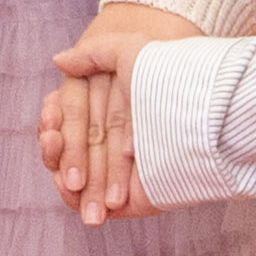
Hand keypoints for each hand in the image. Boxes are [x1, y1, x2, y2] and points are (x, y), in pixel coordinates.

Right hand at [38, 1, 196, 225]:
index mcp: (115, 113)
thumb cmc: (170, 76)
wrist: (206, 111)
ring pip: (80, 179)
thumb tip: (59, 59)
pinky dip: (77, 197)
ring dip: (64, 170)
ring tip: (57, 158)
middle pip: (76, 152)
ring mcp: (124, 174)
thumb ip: (94, 55)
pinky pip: (96, 202)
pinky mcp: (134, 199)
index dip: (55, 121)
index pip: (74, 121)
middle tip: (52, 140)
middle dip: (59, 150)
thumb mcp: (130, 53)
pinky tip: (66, 184)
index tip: (49, 119)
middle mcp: (118, 144)